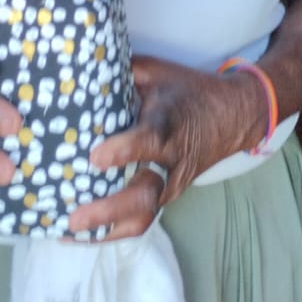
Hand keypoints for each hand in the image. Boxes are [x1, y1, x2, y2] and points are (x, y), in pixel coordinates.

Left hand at [68, 55, 264, 240]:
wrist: (232, 116)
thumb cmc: (186, 91)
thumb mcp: (158, 72)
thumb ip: (120, 73)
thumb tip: (76, 66)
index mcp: (169, 126)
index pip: (149, 141)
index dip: (124, 150)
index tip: (95, 157)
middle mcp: (172, 162)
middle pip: (144, 195)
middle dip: (108, 209)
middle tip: (74, 217)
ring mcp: (171, 184)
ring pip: (142, 215)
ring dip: (106, 228)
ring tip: (68, 233)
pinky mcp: (168, 196)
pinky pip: (141, 219)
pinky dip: (112, 230)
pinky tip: (80, 235)